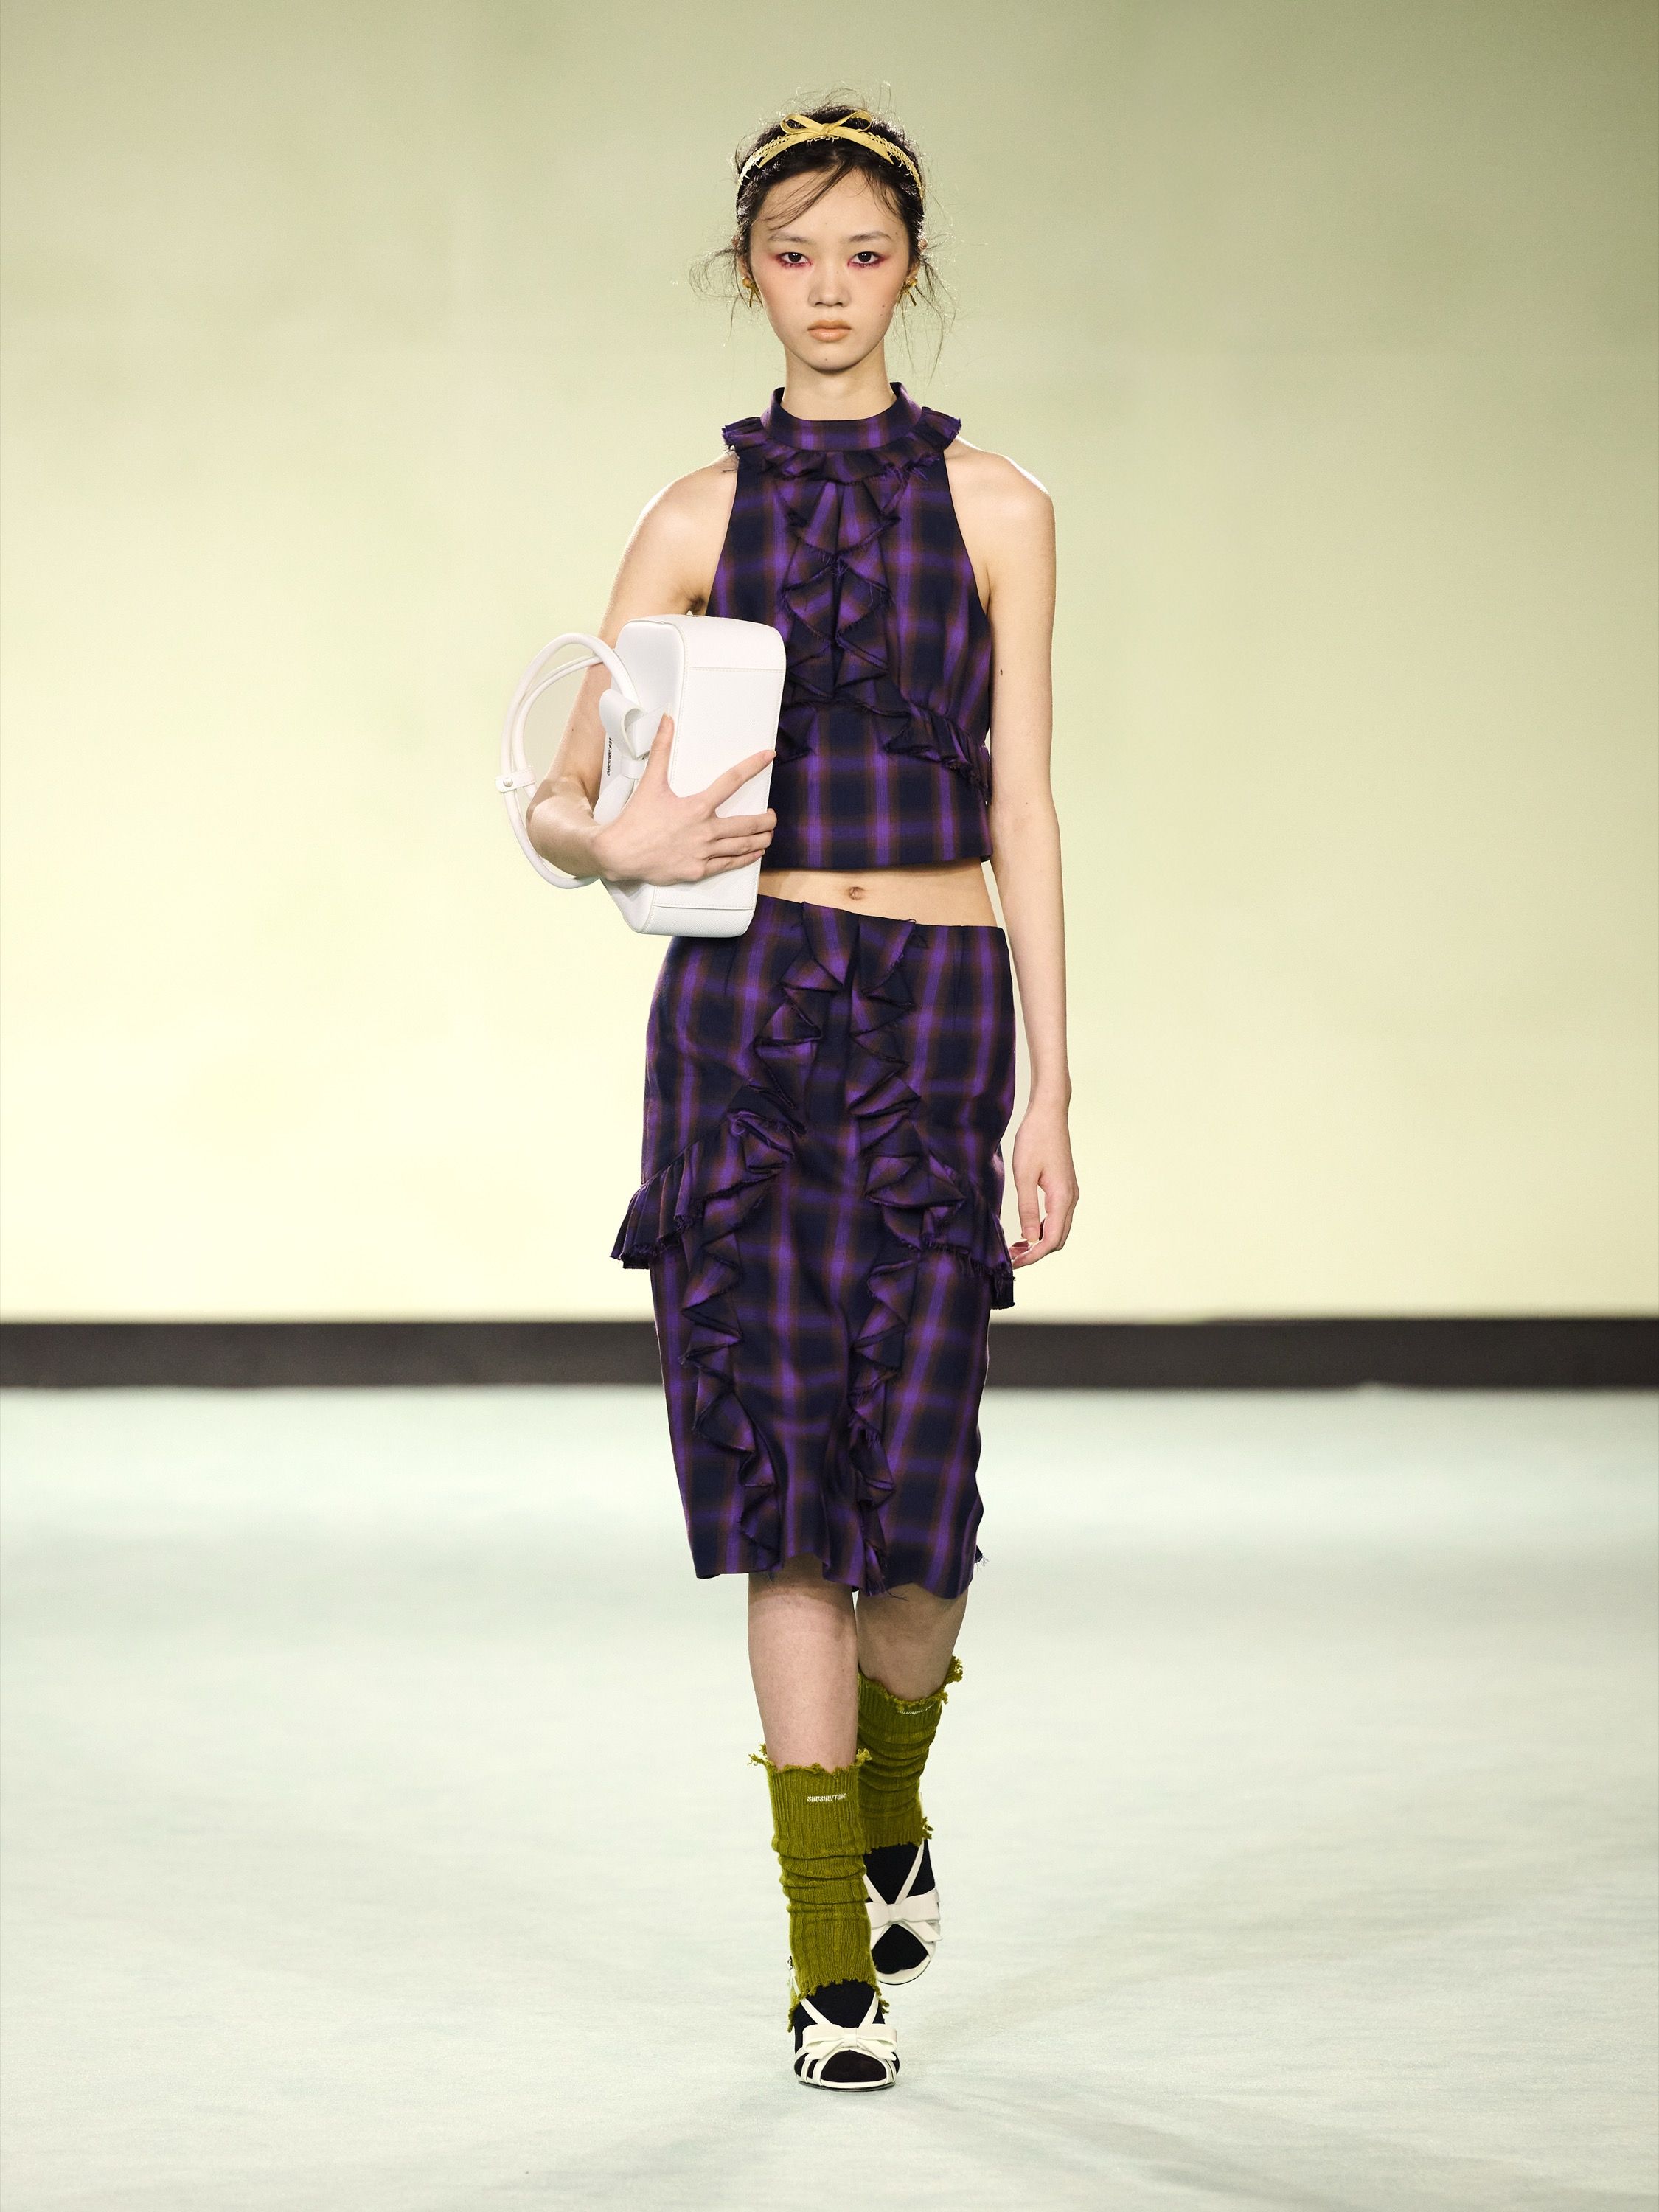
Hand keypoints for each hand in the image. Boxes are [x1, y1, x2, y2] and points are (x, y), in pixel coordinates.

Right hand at [591, 714, 776, 885]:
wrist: (620, 853)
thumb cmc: (635, 821)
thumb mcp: (650, 782)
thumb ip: (661, 750)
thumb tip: (666, 722)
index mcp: (697, 807)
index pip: (732, 781)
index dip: (753, 766)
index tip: (767, 758)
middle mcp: (705, 830)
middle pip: (747, 823)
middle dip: (765, 820)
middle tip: (773, 816)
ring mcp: (703, 852)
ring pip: (742, 846)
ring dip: (760, 840)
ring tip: (769, 835)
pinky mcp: (698, 870)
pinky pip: (728, 864)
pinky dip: (745, 858)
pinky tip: (754, 854)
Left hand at [1008, 1100, 1077, 1266]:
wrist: (1049, 1114)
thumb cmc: (1034, 1139)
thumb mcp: (1024, 1175)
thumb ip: (1027, 1208)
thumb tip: (1029, 1239)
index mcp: (1062, 1197)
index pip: (1051, 1240)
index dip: (1033, 1256)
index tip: (1013, 1263)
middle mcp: (1071, 1198)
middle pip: (1058, 1239)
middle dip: (1036, 1253)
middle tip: (1011, 1257)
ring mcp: (1070, 1193)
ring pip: (1058, 1229)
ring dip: (1039, 1242)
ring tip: (1015, 1247)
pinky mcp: (1065, 1188)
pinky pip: (1057, 1217)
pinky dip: (1042, 1229)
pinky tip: (1026, 1229)